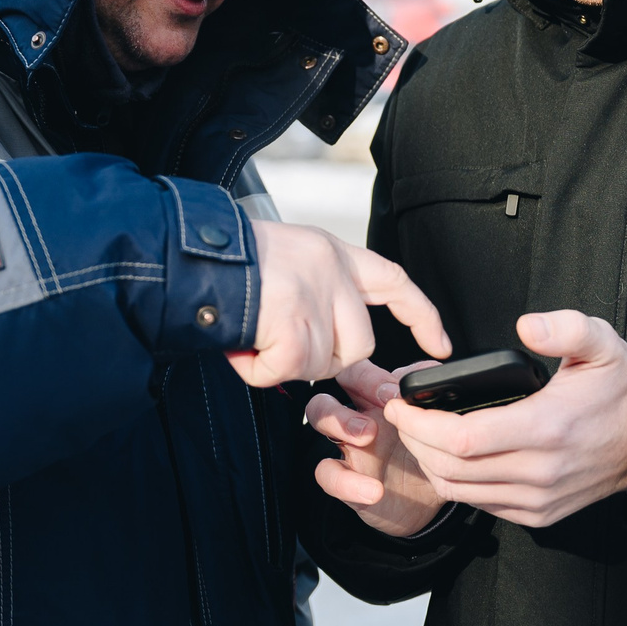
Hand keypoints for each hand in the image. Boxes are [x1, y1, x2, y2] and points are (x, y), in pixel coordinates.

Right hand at [228, 221, 450, 387]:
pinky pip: (286, 373)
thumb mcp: (284, 257)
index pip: (394, 282)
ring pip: (321, 363)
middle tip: (279, 341)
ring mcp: (314, 298)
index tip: (439, 345)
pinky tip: (242, 345)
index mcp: (331, 253)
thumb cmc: (225, 262)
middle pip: (359, 343)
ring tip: (253, 334)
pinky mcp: (293, 325)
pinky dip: (257, 369)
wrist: (188, 255)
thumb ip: (315, 291)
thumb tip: (328, 343)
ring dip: (285, 362)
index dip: (421, 316)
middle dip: (323, 357)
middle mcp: (330, 271)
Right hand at [307, 360, 443, 537]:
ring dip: (340, 420)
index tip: (398, 391)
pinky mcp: (345, 480)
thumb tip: (431, 374)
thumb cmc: (430, 456)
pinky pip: (328, 475)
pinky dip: (347, 483)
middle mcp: (358, 416)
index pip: (359, 370)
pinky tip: (374, 490)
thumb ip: (432, 397)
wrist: (430, 503)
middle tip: (385, 401)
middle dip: (355, 386)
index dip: (372, 375)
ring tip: (367, 435)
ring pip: (320, 416)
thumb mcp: (438, 425)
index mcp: (378, 399)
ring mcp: (348, 447)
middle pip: (338, 376)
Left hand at [381, 309, 626, 529]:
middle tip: (402, 416)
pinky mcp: (539, 514)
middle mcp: (539, 471)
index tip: (400, 404)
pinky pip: (481, 504)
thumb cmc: (618, 389)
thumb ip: (564, 328)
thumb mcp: (600, 342)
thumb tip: (526, 326)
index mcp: (546, 428)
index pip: (461, 437)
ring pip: (460, 492)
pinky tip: (451, 457)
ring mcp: (538, 498)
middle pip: (450, 469)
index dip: (420, 424)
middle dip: (415, 442)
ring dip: (429, 464)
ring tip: (419, 435)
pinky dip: (456, 483)